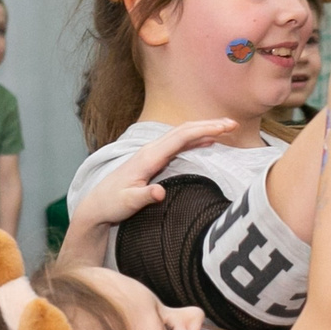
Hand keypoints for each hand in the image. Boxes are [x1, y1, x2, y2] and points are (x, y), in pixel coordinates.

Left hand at [56, 118, 234, 267]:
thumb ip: (144, 196)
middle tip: (234, 123)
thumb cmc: (111, 204)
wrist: (96, 205)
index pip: (181, 137)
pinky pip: (178, 145)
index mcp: (148, 157)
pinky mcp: (154, 160)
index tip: (225, 128)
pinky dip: (195, 140)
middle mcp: (151, 150)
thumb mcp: (127, 203)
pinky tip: (208, 141)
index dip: (204, 130)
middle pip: (184, 130)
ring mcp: (152, 154)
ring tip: (227, 128)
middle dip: (209, 125)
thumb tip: (160, 193)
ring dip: (204, 130)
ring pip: (182, 135)